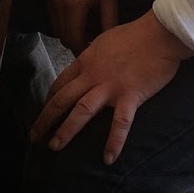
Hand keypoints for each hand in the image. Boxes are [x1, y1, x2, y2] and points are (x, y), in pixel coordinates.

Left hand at [30, 12, 193, 164]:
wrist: (159, 33)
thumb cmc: (135, 35)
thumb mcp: (104, 41)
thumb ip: (93, 57)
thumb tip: (86, 64)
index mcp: (85, 61)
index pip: (60, 83)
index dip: (49, 99)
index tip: (43, 112)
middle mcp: (92, 75)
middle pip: (62, 99)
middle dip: (45, 119)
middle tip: (34, 136)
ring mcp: (110, 86)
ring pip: (81, 111)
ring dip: (66, 130)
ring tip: (54, 146)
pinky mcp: (130, 95)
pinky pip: (120, 123)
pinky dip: (113, 142)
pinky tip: (108, 158)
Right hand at [45, 0, 119, 53]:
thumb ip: (109, 20)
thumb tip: (111, 40)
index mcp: (73, 6)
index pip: (73, 39)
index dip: (82, 50)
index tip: (94, 53)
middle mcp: (57, 4)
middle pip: (62, 36)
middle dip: (76, 43)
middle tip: (92, 43)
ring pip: (56, 26)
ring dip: (68, 32)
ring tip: (86, 29)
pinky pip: (53, 14)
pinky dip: (62, 20)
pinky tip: (77, 15)